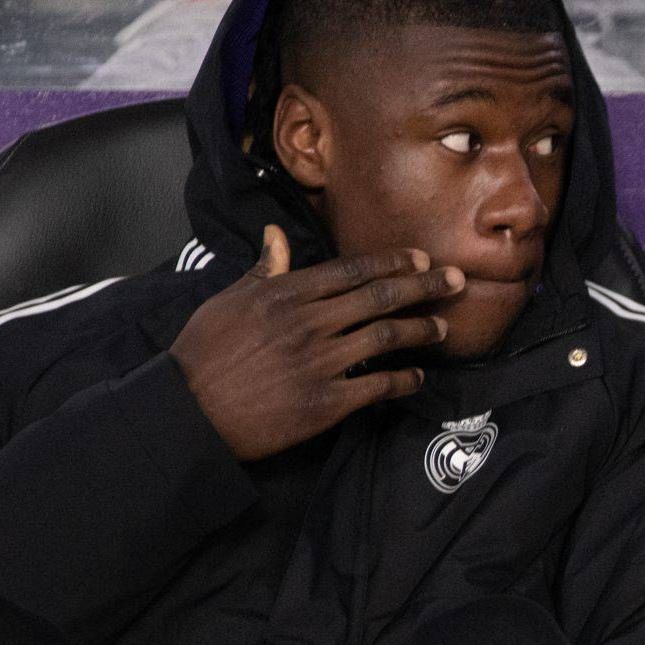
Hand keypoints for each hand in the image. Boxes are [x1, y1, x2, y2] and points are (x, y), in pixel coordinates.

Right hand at [172, 226, 460, 460]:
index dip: (393, 262)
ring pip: (386, 337)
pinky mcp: (325, 401)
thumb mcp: (229, 301)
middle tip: (457, 280)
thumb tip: (276, 234)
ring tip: (442, 327)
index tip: (422, 259)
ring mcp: (319, 362)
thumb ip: (264, 270)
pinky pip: (379, 385)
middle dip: (425, 287)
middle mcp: (308, 322)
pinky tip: (419, 378)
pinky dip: (405, 380)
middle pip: (380, 297)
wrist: (188, 410)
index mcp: (285, 294)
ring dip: (421, 330)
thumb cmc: (204, 353)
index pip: (352, 270)